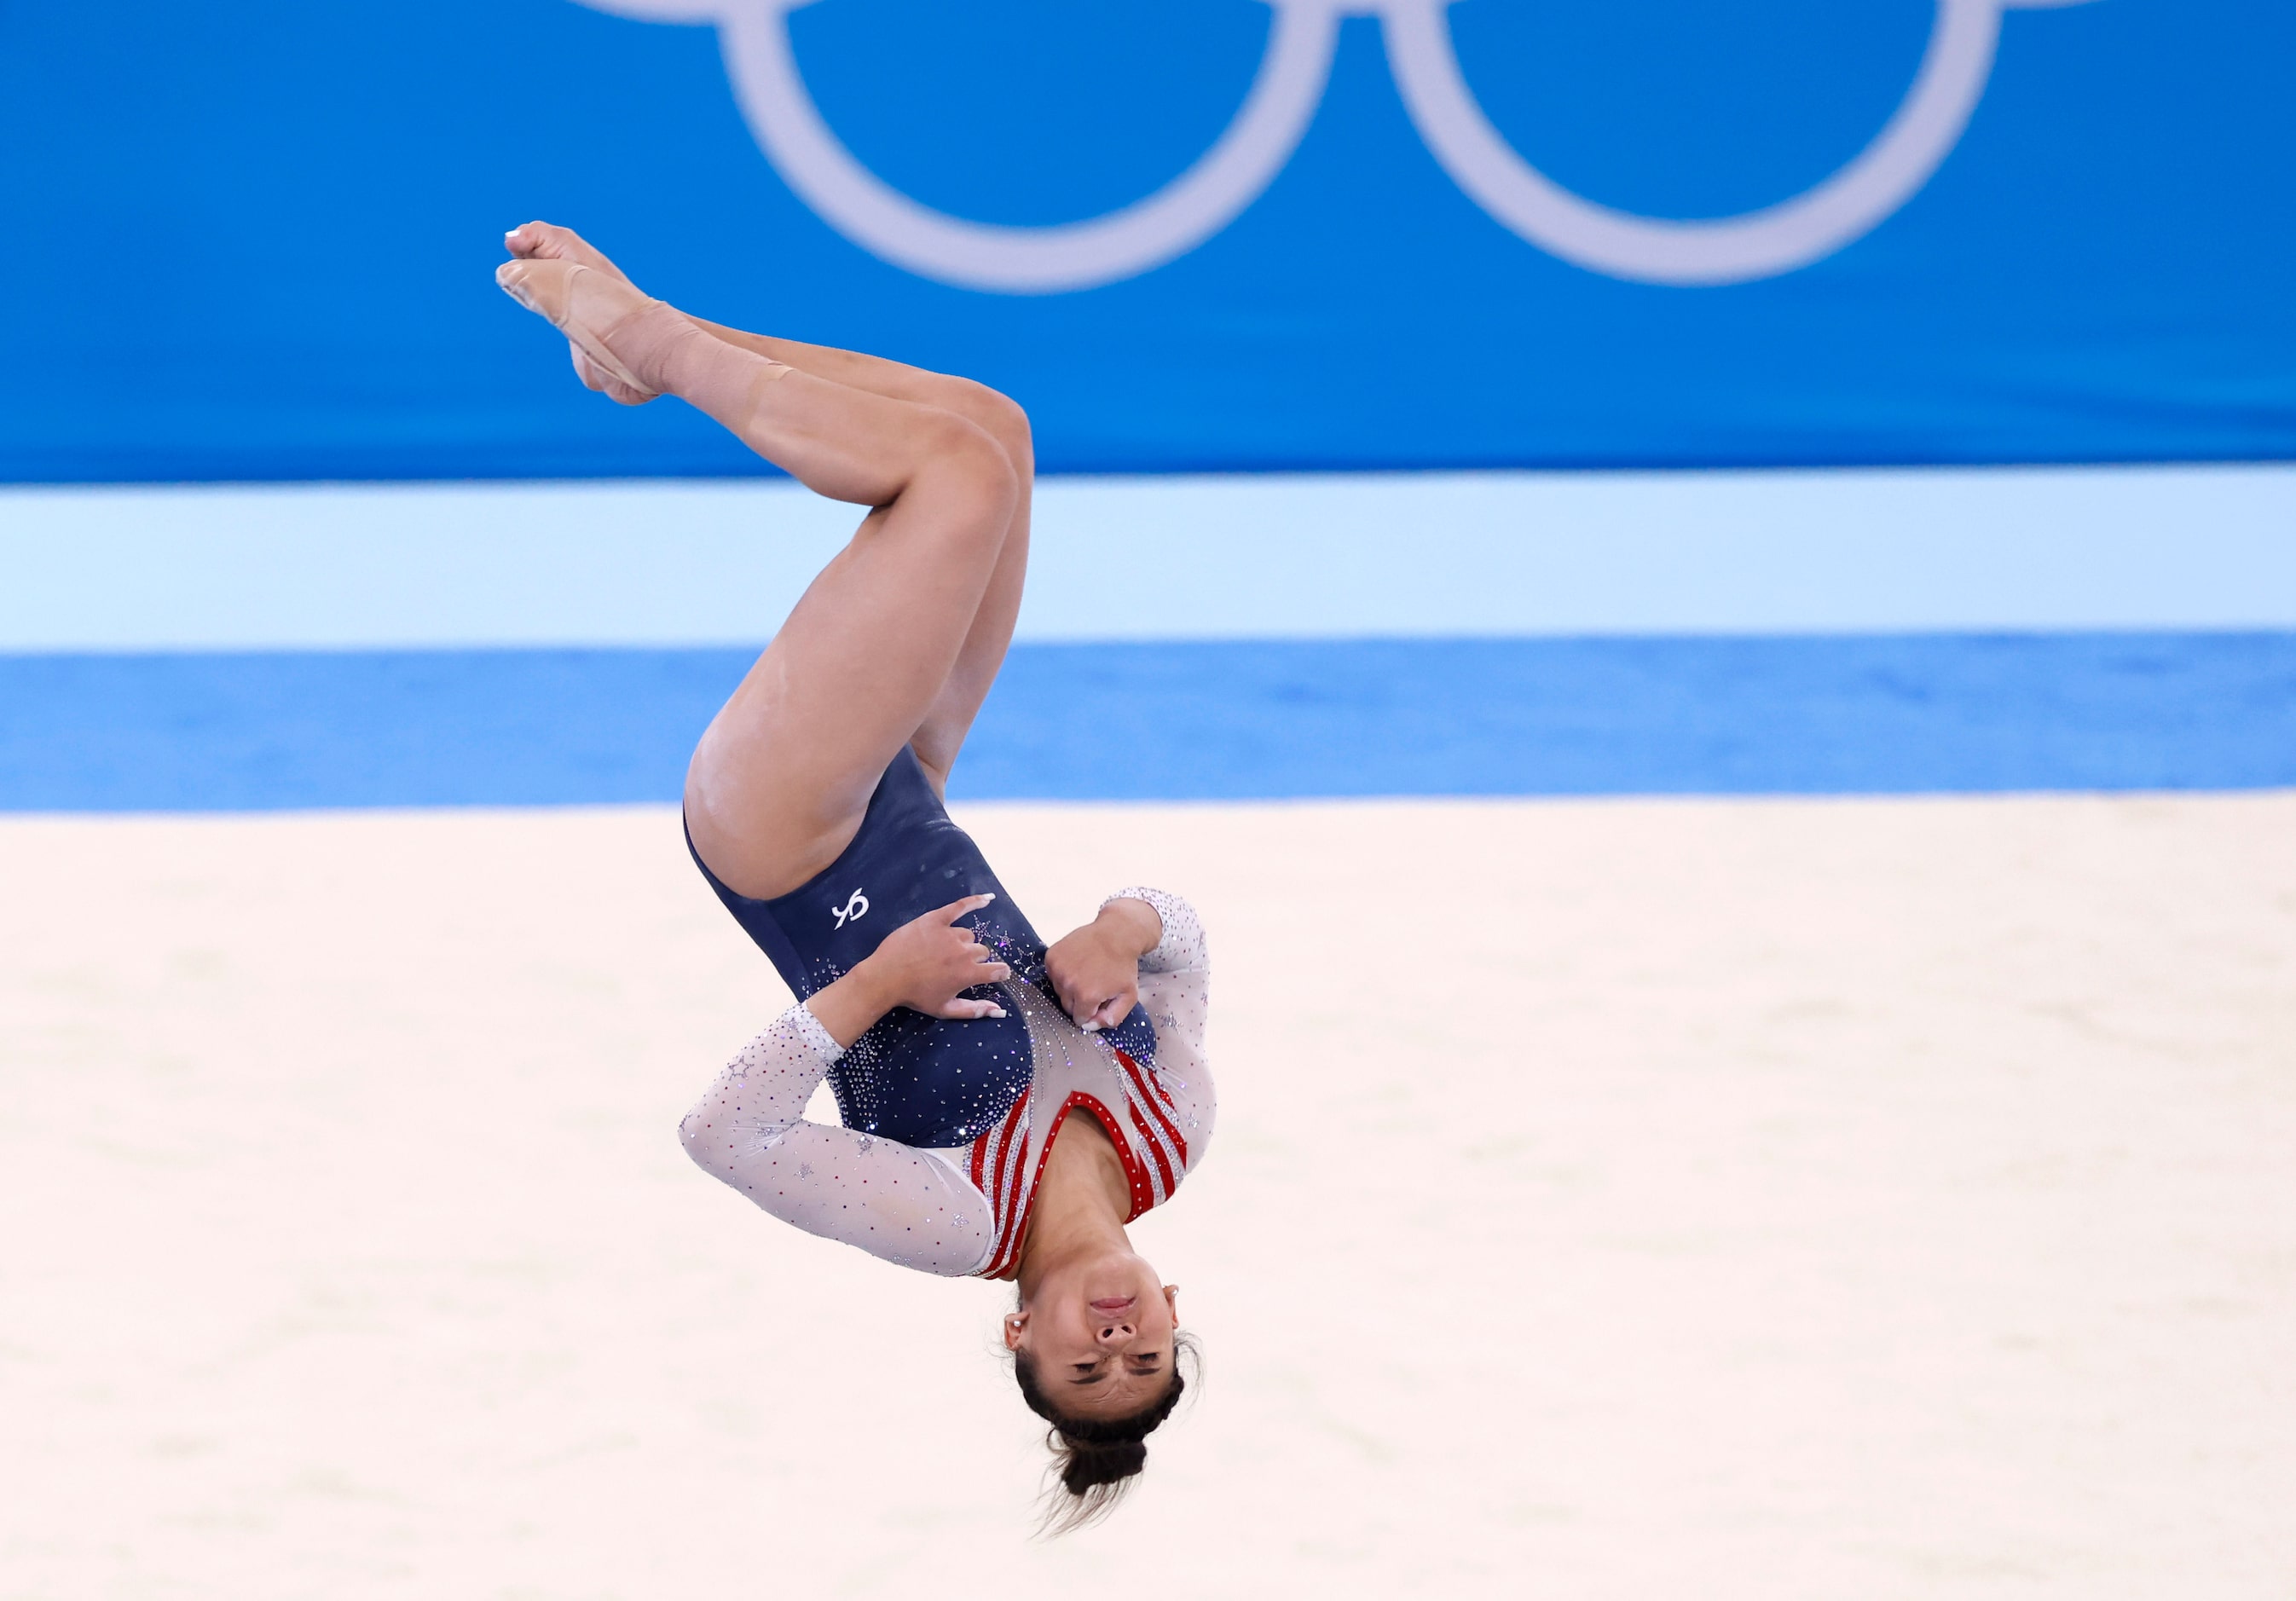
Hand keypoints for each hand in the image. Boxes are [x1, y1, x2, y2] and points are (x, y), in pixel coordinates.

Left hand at [806, 895, 1011, 1047]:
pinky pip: (959, 907)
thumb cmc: (915, 996)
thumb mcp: (945, 1010)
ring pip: (967, 935)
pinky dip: (974, 902)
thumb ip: (974, 1010)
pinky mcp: (936, 919)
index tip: (998, 973)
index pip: (997, 970)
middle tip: (954, 966)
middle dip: (974, 959)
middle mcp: (963, 952)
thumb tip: (1000, 1011)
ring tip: (942, 951)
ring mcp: (950, 933)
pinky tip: (986, 900)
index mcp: (968, 974)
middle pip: (981, 951)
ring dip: (961, 943)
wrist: (886, 977)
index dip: (1000, 972)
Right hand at [1045, 898, 1160, 1032]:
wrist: (1115, 933)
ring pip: (1059, 991)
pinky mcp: (1051, 957)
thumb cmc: (1123, 965)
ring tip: (1087, 972)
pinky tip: (1078, 964)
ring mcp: (1057, 969)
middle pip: (1068, 1006)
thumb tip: (1091, 1026)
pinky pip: (1053, 975)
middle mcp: (1068, 984)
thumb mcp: (1129, 995)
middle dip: (1081, 1001)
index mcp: (1086, 996)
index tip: (1100, 1000)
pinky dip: (1063, 973)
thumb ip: (1114, 1017)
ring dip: (1071, 987)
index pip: (1080, 1019)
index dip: (1091, 1012)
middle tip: (1094, 985)